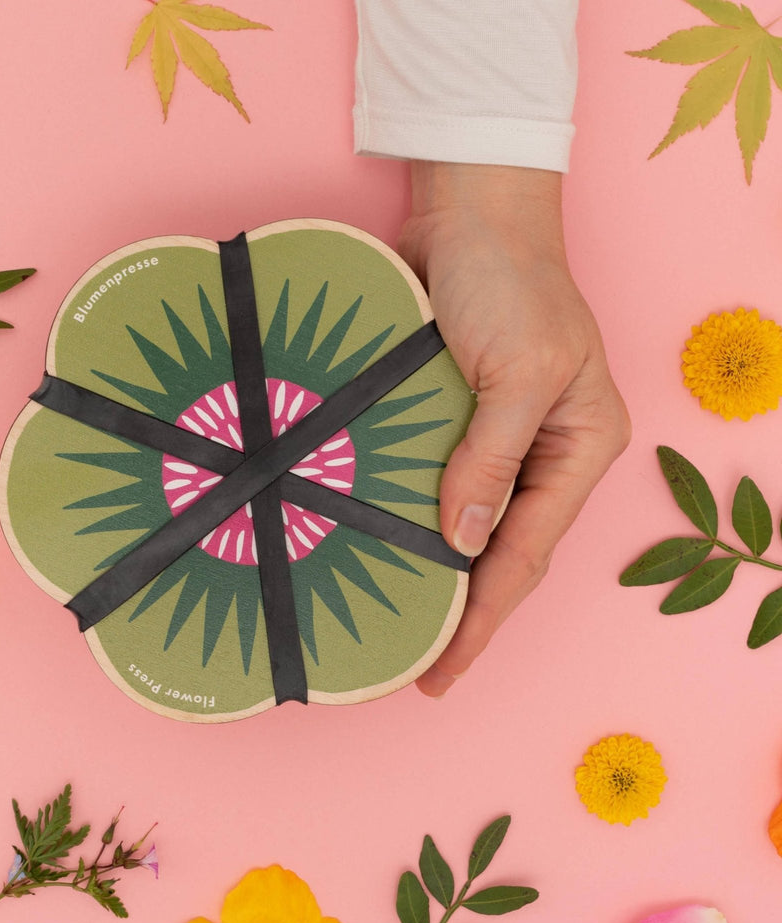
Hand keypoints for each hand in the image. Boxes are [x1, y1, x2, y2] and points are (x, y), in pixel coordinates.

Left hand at [397, 162, 630, 696]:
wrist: (469, 210)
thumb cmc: (508, 278)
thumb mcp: (517, 370)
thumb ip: (489, 459)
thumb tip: (462, 541)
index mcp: (579, 446)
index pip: (527, 552)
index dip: (483, 616)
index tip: (443, 668)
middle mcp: (545, 451)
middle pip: (503, 551)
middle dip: (465, 611)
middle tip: (418, 666)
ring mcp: (500, 437)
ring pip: (469, 525)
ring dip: (438, 573)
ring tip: (400, 627)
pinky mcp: (456, 418)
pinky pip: (437, 484)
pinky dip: (415, 522)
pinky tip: (385, 550)